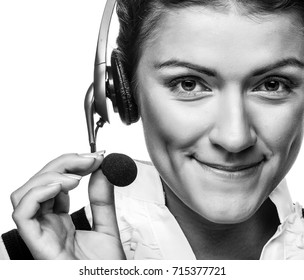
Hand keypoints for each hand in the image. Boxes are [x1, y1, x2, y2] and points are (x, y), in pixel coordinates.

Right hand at [10, 152, 125, 259]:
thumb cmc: (104, 271)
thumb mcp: (107, 227)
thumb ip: (103, 201)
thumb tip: (103, 172)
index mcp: (60, 220)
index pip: (54, 184)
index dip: (73, 164)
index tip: (97, 156)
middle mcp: (47, 225)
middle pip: (39, 183)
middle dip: (64, 163)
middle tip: (91, 159)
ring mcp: (41, 234)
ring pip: (24, 193)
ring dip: (50, 175)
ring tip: (78, 176)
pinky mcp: (38, 244)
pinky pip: (22, 214)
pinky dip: (39, 193)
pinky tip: (63, 187)